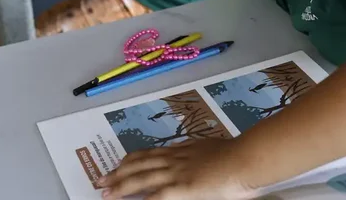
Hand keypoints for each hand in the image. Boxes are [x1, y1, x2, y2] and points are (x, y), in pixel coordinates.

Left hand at [98, 138, 255, 199]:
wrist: (245, 158)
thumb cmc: (235, 156)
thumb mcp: (211, 151)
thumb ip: (198, 155)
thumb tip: (195, 160)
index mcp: (180, 150)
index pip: (148, 154)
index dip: (130, 160)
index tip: (118, 164)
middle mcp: (173, 159)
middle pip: (137, 164)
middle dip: (117, 172)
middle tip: (100, 179)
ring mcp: (175, 173)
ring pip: (140, 178)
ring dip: (120, 186)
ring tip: (105, 192)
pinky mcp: (181, 188)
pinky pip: (156, 196)